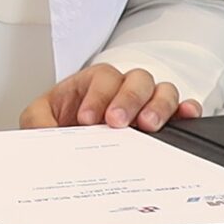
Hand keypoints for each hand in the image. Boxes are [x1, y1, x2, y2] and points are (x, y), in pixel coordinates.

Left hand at [22, 65, 198, 132]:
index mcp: (91, 83)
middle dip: (127, 99)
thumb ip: (37, 122)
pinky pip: (182, 109)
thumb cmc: (59, 126)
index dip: (97, 96)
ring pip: (161, 90)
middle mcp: (121, 89)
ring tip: (148, 126)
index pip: (102, 77)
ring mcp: (145, 104)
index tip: (87, 119)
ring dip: (157, 106)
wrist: (71, 146)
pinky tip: (185, 117)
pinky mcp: (164, 121)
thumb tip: (43, 134)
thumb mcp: (39, 120)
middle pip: (135, 79)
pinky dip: (186, 110)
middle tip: (116, 122)